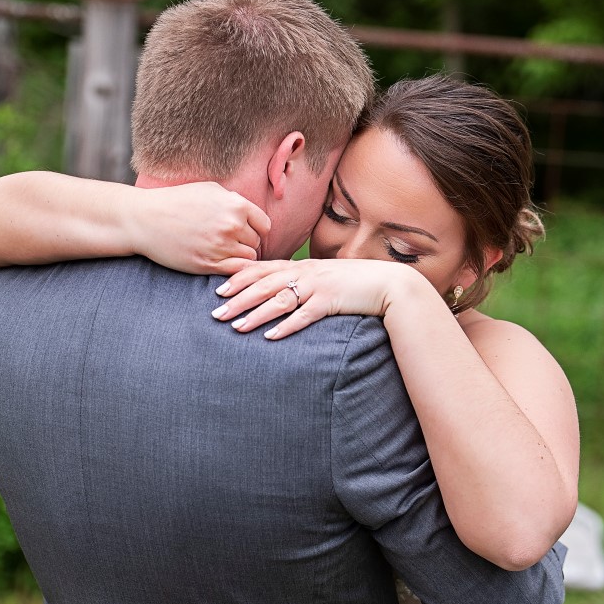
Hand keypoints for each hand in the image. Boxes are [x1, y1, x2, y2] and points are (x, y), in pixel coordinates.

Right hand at [130, 183, 271, 274]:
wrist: (145, 219)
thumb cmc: (176, 201)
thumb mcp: (210, 190)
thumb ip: (234, 201)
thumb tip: (252, 214)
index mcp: (235, 205)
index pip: (264, 225)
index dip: (257, 229)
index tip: (247, 232)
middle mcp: (231, 226)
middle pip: (256, 243)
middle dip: (247, 243)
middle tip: (231, 242)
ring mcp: (221, 247)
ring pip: (248, 259)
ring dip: (240, 257)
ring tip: (225, 252)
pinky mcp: (208, 264)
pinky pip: (236, 272)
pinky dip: (234, 270)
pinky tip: (223, 263)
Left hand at [211, 258, 421, 337]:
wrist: (387, 283)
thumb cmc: (353, 282)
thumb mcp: (324, 276)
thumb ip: (302, 280)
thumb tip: (280, 291)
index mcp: (301, 266)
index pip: (263, 269)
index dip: (239, 278)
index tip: (219, 289)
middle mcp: (306, 273)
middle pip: (264, 285)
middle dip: (238, 299)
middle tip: (216, 312)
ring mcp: (318, 287)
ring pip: (280, 300)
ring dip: (256, 314)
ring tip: (236, 327)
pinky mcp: (331, 302)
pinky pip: (305, 316)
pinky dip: (287, 327)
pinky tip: (271, 337)